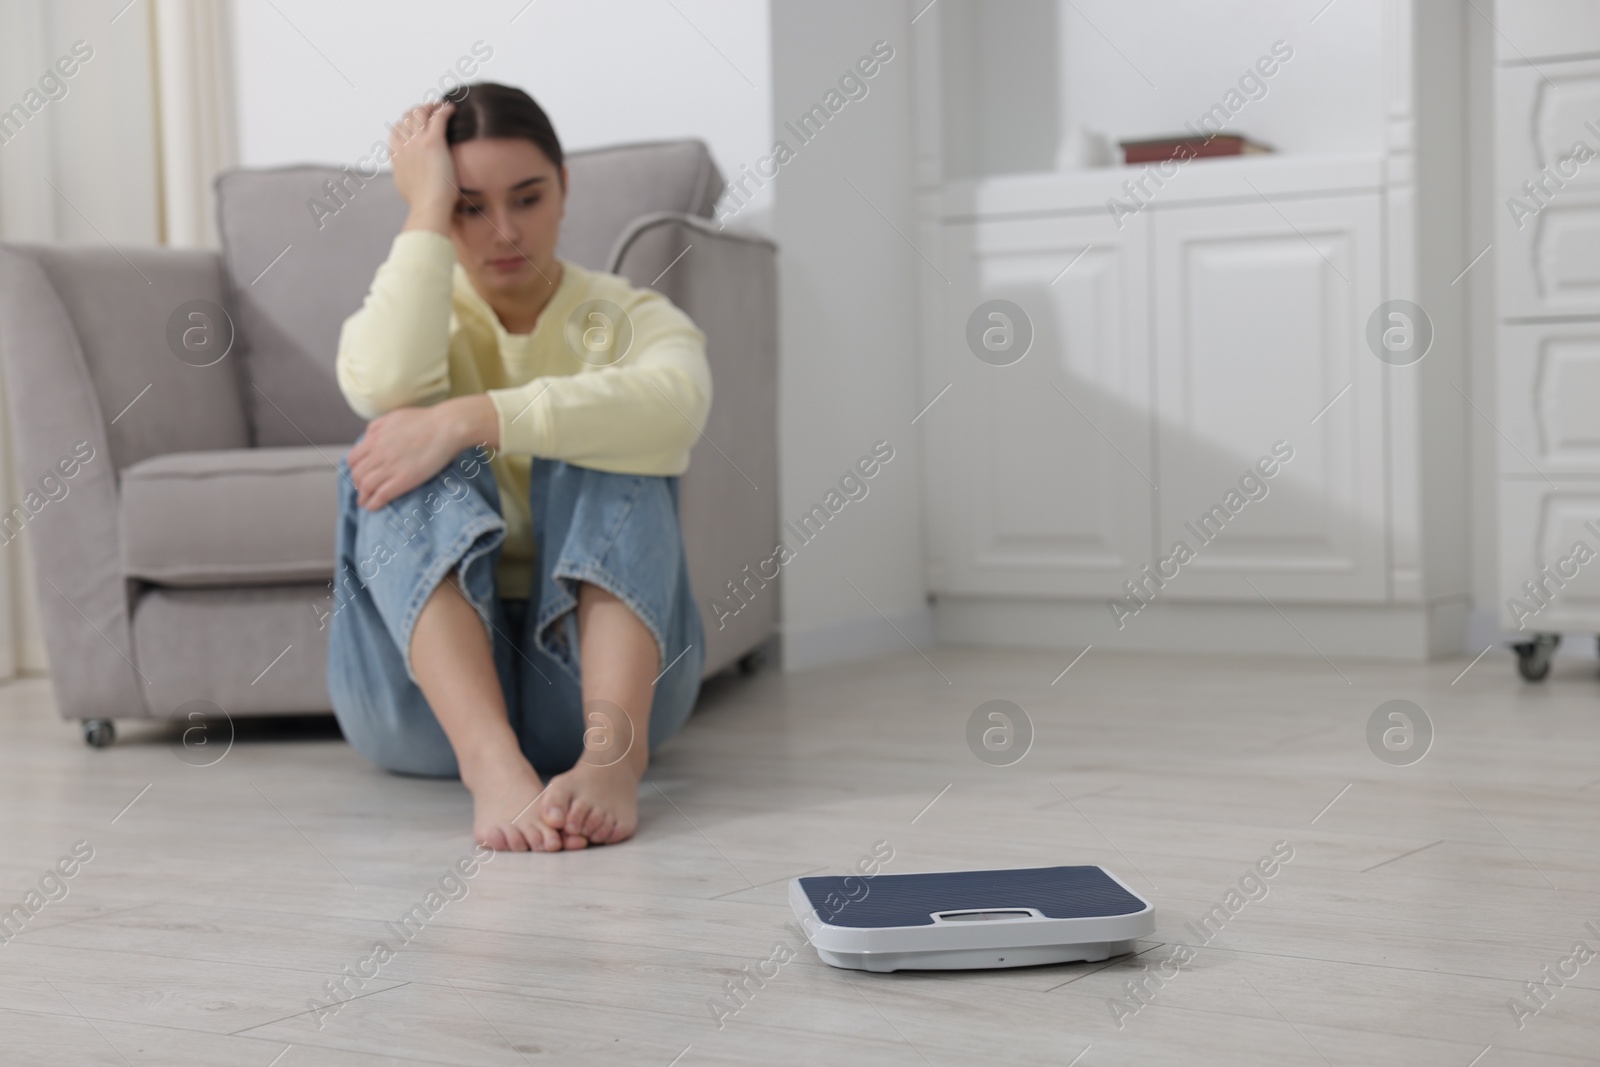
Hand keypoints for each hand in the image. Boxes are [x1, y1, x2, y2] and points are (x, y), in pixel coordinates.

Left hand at [347, 396, 497, 509]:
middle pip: (357, 474)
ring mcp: (390, 467)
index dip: (354, 469)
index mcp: (375, 438)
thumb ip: (376, 426)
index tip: (360, 474)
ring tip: (366, 502)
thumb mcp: (394, 416)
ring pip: (366, 486)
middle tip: (363, 490)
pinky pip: (381, 495)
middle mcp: (378, 454)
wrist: (446, 427)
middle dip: (358, 484)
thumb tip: (367, 438)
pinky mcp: (403, 479)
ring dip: (363, 497)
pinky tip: (373, 507)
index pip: (353, 459)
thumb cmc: (425, 420)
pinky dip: (373, 504)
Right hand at [390, 100, 457, 230]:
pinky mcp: (432, 142)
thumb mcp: (405, 186)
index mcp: (396, 155)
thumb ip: (404, 174)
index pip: (397, 129)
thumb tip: (408, 175)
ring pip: (420, 112)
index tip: (419, 122)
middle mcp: (404, 145)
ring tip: (442, 107)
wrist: (429, 207)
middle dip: (419, 110)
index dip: (407, 122)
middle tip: (433, 111)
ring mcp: (417, 142)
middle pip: (407, 117)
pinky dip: (444, 110)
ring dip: (431, 106)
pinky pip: (438, 117)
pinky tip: (452, 109)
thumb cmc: (422, 203)